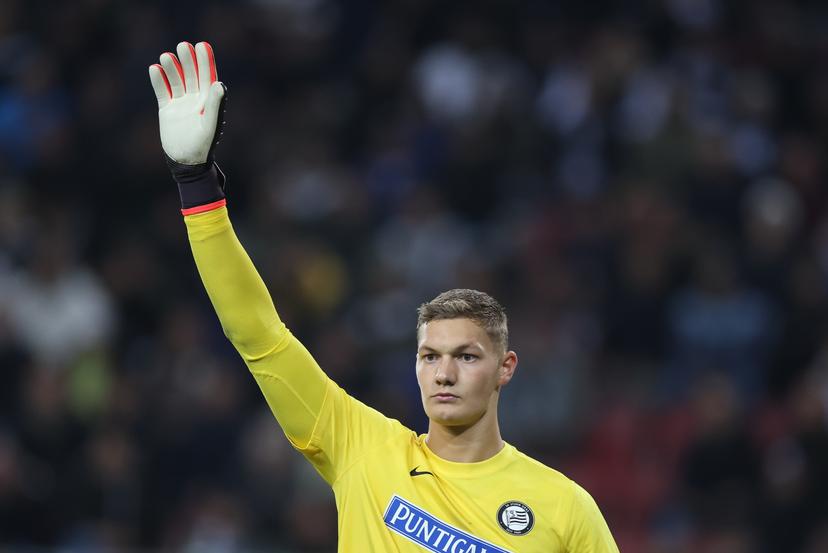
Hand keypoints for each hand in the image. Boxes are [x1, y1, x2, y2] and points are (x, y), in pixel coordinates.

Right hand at [148, 41, 225, 165]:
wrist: (185, 161)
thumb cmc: (202, 145)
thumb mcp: (210, 125)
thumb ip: (215, 105)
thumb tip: (220, 84)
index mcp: (209, 102)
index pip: (208, 77)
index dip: (205, 61)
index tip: (202, 45)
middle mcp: (195, 100)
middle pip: (192, 75)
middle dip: (188, 60)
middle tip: (183, 45)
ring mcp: (181, 104)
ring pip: (176, 81)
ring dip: (172, 68)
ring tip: (166, 56)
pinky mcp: (167, 110)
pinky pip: (162, 91)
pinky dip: (159, 81)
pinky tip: (155, 69)